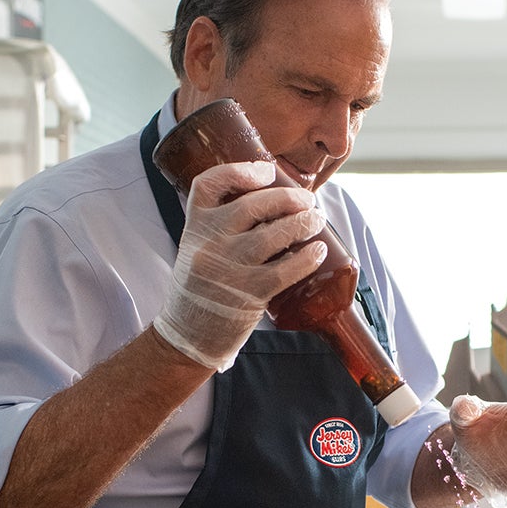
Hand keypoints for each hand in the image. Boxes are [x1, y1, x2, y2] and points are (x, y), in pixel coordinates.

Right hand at [153, 160, 327, 369]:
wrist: (187, 337)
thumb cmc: (200, 290)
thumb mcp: (197, 250)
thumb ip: (221, 229)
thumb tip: (269, 208)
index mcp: (194, 227)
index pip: (210, 184)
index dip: (240, 171)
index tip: (267, 170)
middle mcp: (208, 244)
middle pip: (252, 205)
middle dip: (287, 198)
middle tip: (308, 200)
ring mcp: (228, 269)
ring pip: (273, 235)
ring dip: (303, 223)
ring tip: (317, 219)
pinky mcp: (248, 294)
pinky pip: (284, 271)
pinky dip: (306, 258)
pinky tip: (319, 251)